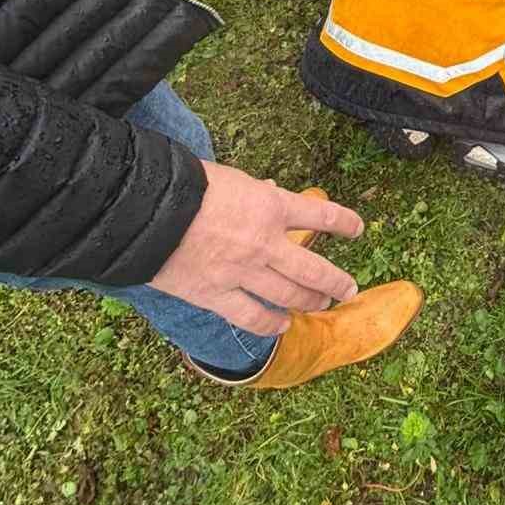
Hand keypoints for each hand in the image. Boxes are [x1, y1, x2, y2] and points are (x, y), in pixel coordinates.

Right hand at [149, 165, 362, 334]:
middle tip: (350, 289)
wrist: (147, 213)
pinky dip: (271, 324)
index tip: (358, 229)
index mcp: (272, 207)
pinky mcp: (218, 296)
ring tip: (323, 305)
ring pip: (290, 296)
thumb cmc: (186, 186)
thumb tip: (272, 192)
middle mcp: (266, 244)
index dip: (345, 223)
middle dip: (337, 281)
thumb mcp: (231, 179)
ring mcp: (244, 273)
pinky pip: (252, 318)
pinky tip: (282, 325)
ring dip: (311, 302)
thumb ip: (256, 193)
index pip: (322, 217)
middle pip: (315, 269)